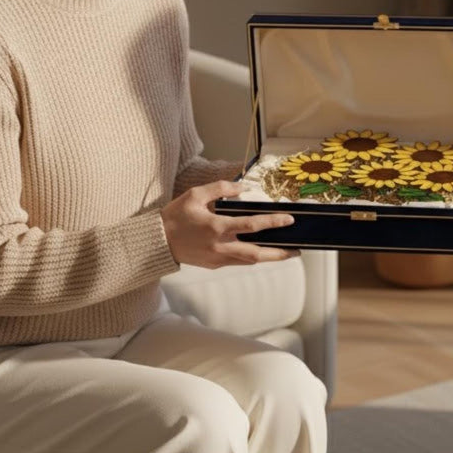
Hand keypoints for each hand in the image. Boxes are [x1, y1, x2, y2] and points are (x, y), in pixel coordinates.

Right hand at [161, 180, 299, 267]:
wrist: (156, 242)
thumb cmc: (175, 216)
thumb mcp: (196, 195)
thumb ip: (221, 188)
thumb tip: (243, 187)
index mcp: (216, 227)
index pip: (251, 226)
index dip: (272, 222)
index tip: (288, 219)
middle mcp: (219, 246)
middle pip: (256, 254)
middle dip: (279, 253)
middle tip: (297, 250)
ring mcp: (217, 258)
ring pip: (249, 261)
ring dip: (269, 258)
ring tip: (286, 252)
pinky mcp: (214, 265)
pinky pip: (238, 262)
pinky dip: (252, 257)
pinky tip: (262, 251)